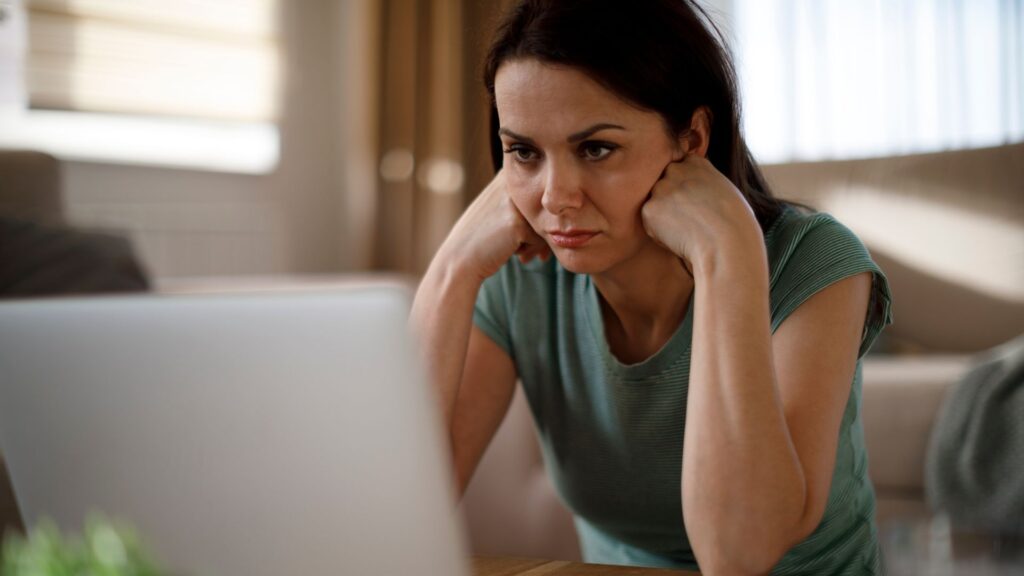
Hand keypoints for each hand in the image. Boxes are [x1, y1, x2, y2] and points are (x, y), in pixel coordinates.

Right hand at [438, 169, 549, 281]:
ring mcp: (514, 202)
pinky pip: (541, 238)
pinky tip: (516, 255)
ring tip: (521, 253)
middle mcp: (511, 184)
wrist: (461, 258)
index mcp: (506, 176)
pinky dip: (532, 249)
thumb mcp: (500, 208)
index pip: (540, 193)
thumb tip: (562, 211)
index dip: (538, 215)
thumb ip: (523, 202)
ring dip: (537, 241)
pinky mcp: (518, 222)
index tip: (528, 233)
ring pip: (545, 221)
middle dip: (540, 230)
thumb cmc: (484, 237)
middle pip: (545, 206)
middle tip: (528, 248)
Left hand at [640, 155, 761, 272]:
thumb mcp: (724, 189)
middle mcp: (675, 170)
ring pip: (656, 204)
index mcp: (695, 162)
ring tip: (688, 229)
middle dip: (671, 200)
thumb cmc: (735, 223)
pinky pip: (650, 223)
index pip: (680, 169)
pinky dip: (659, 233)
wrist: (727, 242)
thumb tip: (691, 192)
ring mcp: (660, 188)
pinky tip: (680, 238)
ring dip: (664, 216)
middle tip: (690, 219)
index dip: (686, 189)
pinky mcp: (649, 208)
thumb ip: (702, 183)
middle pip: (664, 185)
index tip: (697, 203)